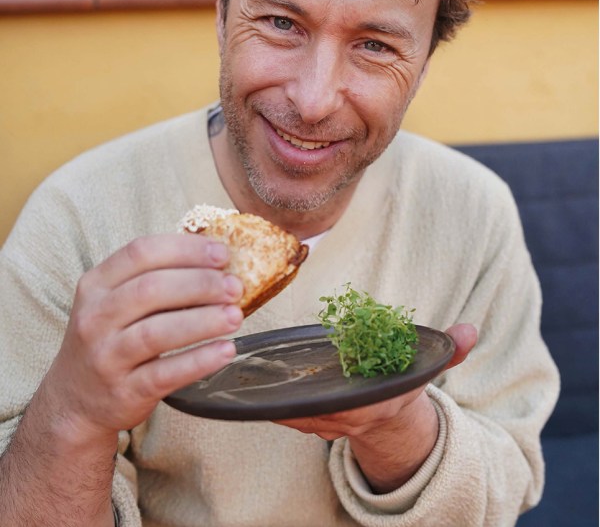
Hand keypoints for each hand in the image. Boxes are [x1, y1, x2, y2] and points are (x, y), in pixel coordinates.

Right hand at [42, 233, 243, 443]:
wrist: (75, 399)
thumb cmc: (110, 338)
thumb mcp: (115, 300)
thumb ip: (155, 278)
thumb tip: (218, 262)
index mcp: (96, 284)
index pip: (141, 252)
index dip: (186, 249)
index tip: (222, 253)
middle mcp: (96, 317)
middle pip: (151, 289)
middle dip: (201, 284)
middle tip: (235, 286)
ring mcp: (107, 356)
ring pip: (157, 332)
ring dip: (203, 321)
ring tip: (235, 316)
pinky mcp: (124, 391)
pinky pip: (165, 373)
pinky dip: (199, 361)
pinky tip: (225, 350)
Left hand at [275, 323, 476, 490]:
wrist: (390, 416)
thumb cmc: (402, 384)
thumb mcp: (427, 367)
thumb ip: (449, 350)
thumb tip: (471, 330)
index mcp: (382, 402)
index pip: (359, 401)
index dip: (339, 395)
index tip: (318, 382)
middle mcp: (355, 416)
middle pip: (322, 408)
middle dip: (300, 395)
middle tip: (275, 373)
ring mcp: (333, 422)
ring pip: (302, 414)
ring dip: (282, 401)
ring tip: (257, 381)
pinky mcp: (316, 421)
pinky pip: (294, 418)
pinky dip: (277, 409)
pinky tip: (256, 393)